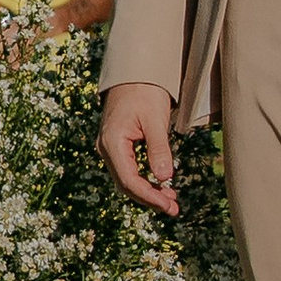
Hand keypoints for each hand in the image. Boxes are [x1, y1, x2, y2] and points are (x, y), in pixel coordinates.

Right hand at [100, 80, 181, 215]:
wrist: (134, 71)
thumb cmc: (145, 91)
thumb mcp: (155, 120)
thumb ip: (159, 149)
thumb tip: (164, 179)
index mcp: (112, 142)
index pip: (129, 180)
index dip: (150, 196)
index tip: (169, 205)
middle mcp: (106, 147)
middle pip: (126, 183)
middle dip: (150, 198)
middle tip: (174, 209)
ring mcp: (110, 147)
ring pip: (127, 178)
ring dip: (148, 191)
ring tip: (171, 201)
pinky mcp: (117, 145)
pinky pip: (129, 169)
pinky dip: (144, 179)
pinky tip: (161, 184)